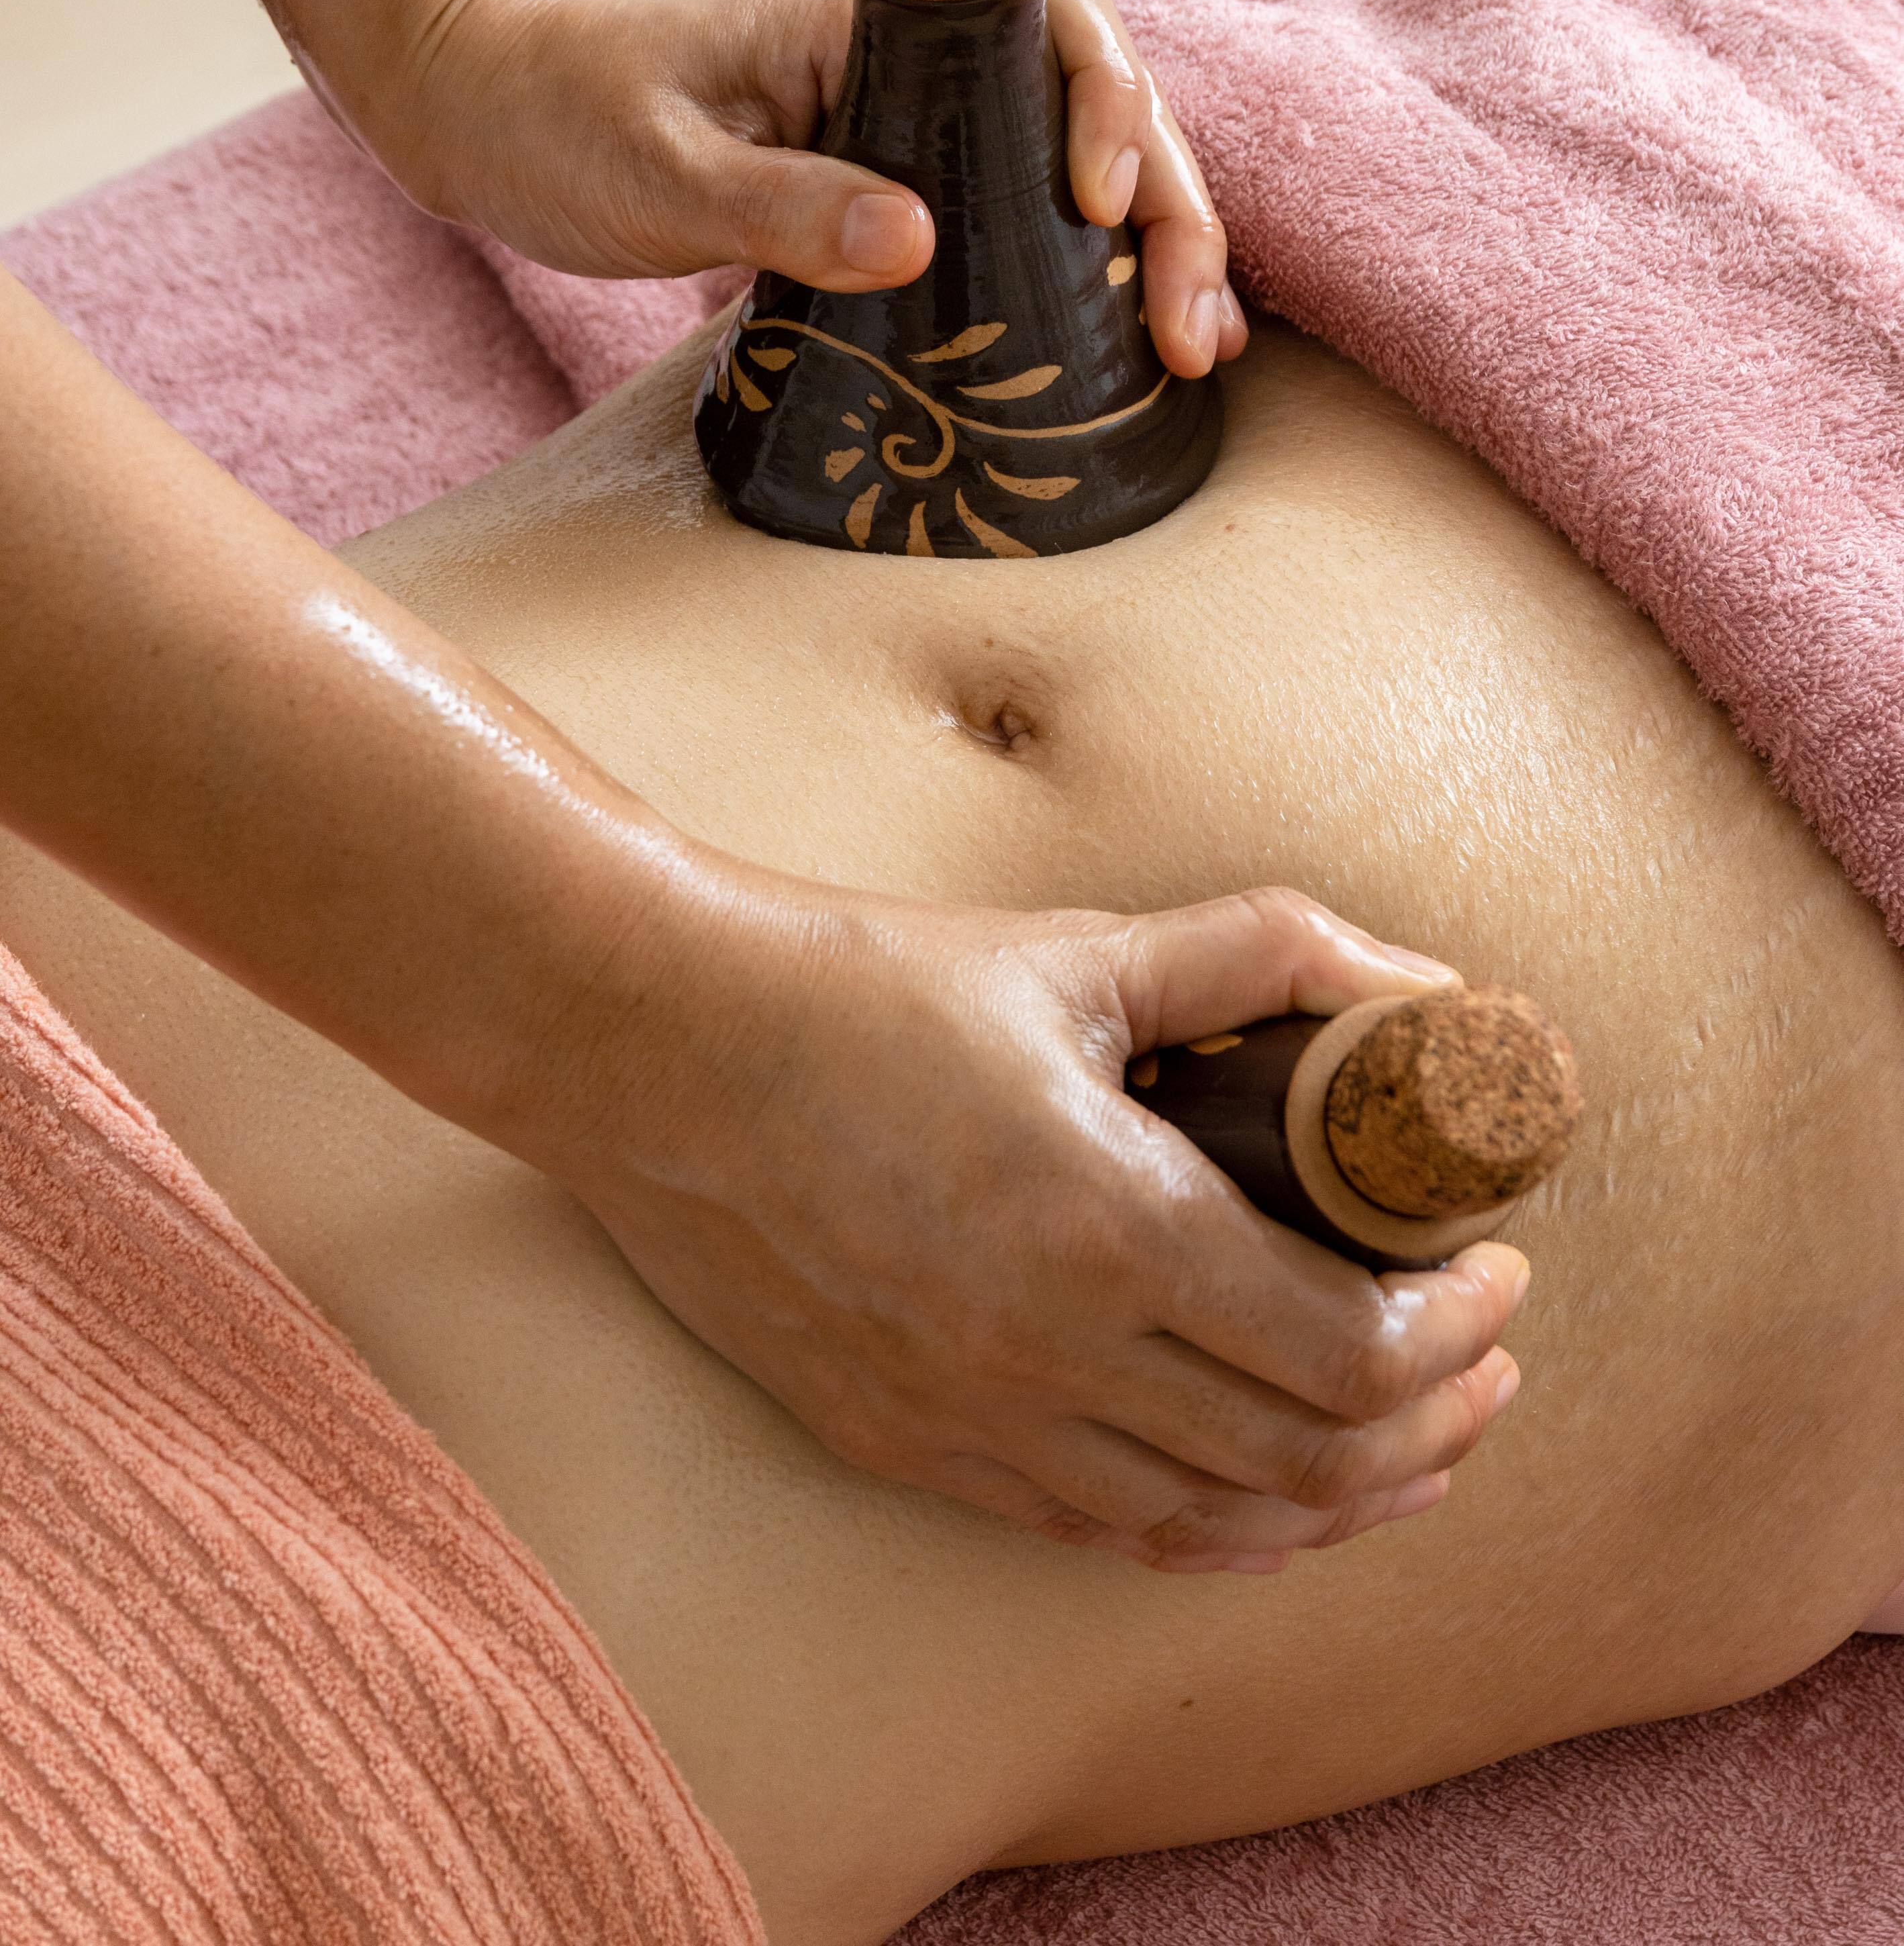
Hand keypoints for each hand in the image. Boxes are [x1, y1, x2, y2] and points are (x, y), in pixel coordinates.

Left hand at [365, 0, 1248, 379]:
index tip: (1097, 203)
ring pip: (1074, 159)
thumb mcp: (657, 169)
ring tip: (1194, 351)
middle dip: (1168, 206)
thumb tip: (920, 240)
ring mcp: (917, 116)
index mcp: (874, 14)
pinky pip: (1020, 210)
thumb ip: (779, 202)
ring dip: (1150, 245)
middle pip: (1094, 100)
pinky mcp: (894, 178)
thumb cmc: (559, 116)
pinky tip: (1128, 343)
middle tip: (1197, 334)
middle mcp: (919, 53)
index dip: (1102, 104)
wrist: (488, 107)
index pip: (1045, 20)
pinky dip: (1086, 270)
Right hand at [518, 852, 1526, 1573]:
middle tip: (1486, 1360)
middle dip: (1435, 1423)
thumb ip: (1262, 954)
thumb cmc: (865, 990)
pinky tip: (1256, 1503)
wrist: (659, 1052)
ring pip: (1212, 1522)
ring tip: (1411, 1444)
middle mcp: (1051, 1354)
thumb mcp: (1076, 948)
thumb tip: (1415, 983)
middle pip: (1307, 1460)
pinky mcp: (907, 1445)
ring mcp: (974, 1420)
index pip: (1348, 1351)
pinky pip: (1095, 1532)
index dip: (1457, 1332)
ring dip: (1341, 1497)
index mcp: (1109, 1225)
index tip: (1499, 1275)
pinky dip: (1208, 1532)